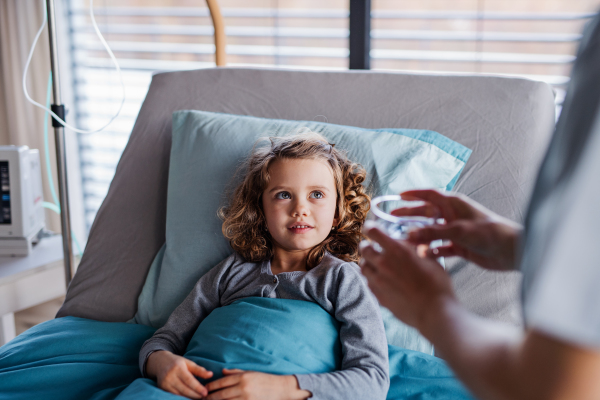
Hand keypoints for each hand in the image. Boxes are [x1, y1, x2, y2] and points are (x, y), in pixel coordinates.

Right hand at [146, 350, 212, 398]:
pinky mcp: (162, 389)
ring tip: (199, 398)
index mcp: (178, 368)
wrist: (160, 362)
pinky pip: (173, 396)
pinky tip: (189, 398)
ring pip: (178, 394)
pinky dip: (182, 398)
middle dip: (195, 395)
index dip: (197, 387)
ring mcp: (165, 383)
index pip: (189, 380)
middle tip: (204, 397)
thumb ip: (199, 370)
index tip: (205, 392)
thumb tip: (211, 375)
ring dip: (189, 398)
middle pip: (184, 389)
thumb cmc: (177, 362)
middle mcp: (170, 376)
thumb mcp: (188, 363)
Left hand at [205, 369, 310, 399]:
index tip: (205, 389)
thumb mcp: (251, 372)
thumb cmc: (265, 379)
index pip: (221, 382)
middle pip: (221, 395)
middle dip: (210, 398)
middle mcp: (244, 388)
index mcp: (243, 377)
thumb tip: (222, 371)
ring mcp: (247, 399)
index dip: (211, 386)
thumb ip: (236, 372)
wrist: (282, 389)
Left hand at [360, 225, 455, 332]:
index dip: (370, 228)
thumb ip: (416, 249)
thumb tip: (410, 243)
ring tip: (376, 264)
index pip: (373, 232)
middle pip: (364, 248)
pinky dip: (372, 278)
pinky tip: (381, 280)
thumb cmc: (438, 285)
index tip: (370, 228)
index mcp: (398, 250)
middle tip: (374, 247)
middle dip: (368, 245)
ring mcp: (379, 281)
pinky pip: (368, 282)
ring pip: (363, 266)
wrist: (435, 312)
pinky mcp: (379, 296)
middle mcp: (384, 263)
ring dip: (368, 262)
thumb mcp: (430, 259)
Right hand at [396, 189, 521, 270]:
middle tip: (393, 218)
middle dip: (410, 215)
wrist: (511, 251)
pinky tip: (423, 254)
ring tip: (404, 239)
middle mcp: (453, 216)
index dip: (414, 194)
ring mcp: (455, 232)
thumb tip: (409, 234)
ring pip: (431, 231)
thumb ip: (433, 232)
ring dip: (419, 235)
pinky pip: (439, 247)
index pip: (430, 194)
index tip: (398, 195)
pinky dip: (431, 250)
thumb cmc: (489, 233)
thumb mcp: (459, 231)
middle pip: (426, 213)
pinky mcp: (459, 247)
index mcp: (454, 204)